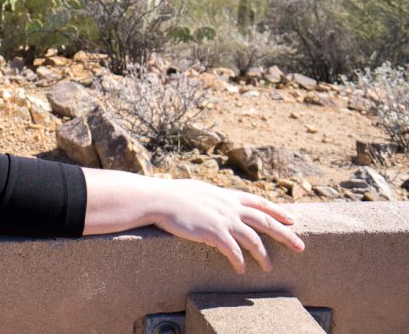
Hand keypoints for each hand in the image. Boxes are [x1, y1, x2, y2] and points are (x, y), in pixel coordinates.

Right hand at [150, 178, 305, 273]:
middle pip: (264, 221)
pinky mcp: (214, 233)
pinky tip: (242, 269)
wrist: (160, 199)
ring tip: (269, 267)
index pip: (259, 202)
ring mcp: (223, 220)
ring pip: (253, 239)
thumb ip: (212, 196)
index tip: (291, 218)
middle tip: (300, 246)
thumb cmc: (173, 195)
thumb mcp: (199, 190)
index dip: (277, 211)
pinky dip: (240, 261)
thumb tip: (213, 198)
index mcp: (227, 195)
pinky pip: (233, 251)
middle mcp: (230, 207)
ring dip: (263, 254)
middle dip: (284, 234)